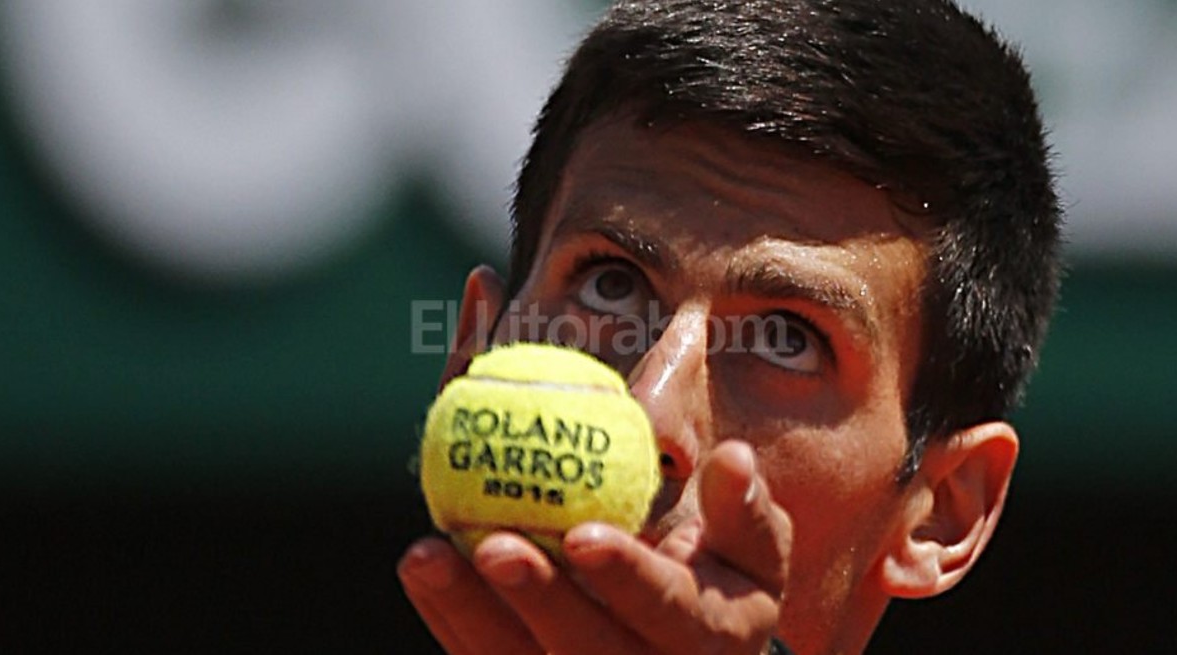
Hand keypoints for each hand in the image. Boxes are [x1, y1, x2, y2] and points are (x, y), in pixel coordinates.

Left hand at [397, 440, 792, 653]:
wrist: (692, 648)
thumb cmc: (722, 576)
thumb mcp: (754, 547)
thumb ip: (743, 509)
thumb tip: (733, 457)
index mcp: (714, 638)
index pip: (669, 611)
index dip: (627, 578)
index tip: (582, 535)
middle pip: (589, 652)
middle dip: (539, 601)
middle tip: (490, 544)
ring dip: (470, 614)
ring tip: (424, 557)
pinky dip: (451, 618)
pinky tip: (421, 569)